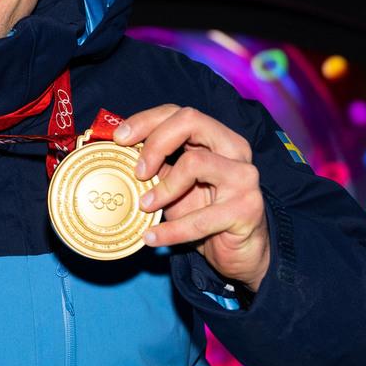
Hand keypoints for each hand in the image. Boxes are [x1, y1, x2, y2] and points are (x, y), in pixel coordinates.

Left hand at [114, 105, 270, 292]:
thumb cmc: (206, 213)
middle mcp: (235, 150)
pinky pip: (201, 218)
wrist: (241, 252)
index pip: (180, 113)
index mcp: (218, 138)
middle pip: (191, 121)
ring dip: (163, 188)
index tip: (120, 140)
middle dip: (155, 142)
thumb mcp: (176, 185)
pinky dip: (171, 230)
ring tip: (145, 206)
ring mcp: (244, 178)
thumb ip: (157, 166)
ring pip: (196, 162)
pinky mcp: (246, 209)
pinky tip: (151, 236)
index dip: (146, 121)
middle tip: (137, 172)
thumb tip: (119, 152)